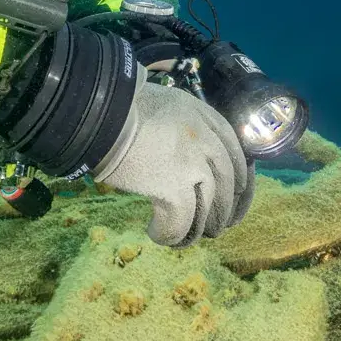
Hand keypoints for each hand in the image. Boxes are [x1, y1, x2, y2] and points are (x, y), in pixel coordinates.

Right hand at [91, 65, 254, 246]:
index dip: (240, 182)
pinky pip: (180, 223)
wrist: (100, 111)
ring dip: (198, 229)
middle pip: (228, 185)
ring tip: (185, 238)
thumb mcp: (165, 102)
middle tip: (215, 228)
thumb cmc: (122, 106)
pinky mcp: (173, 188)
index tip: (236, 199)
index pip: (236, 154)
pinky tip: (157, 235)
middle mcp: (206, 140)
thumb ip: (183, 124)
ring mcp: (192, 165)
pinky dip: (170, 235)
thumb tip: (184, 154)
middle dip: (224, 212)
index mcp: (205, 117)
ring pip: (208, 209)